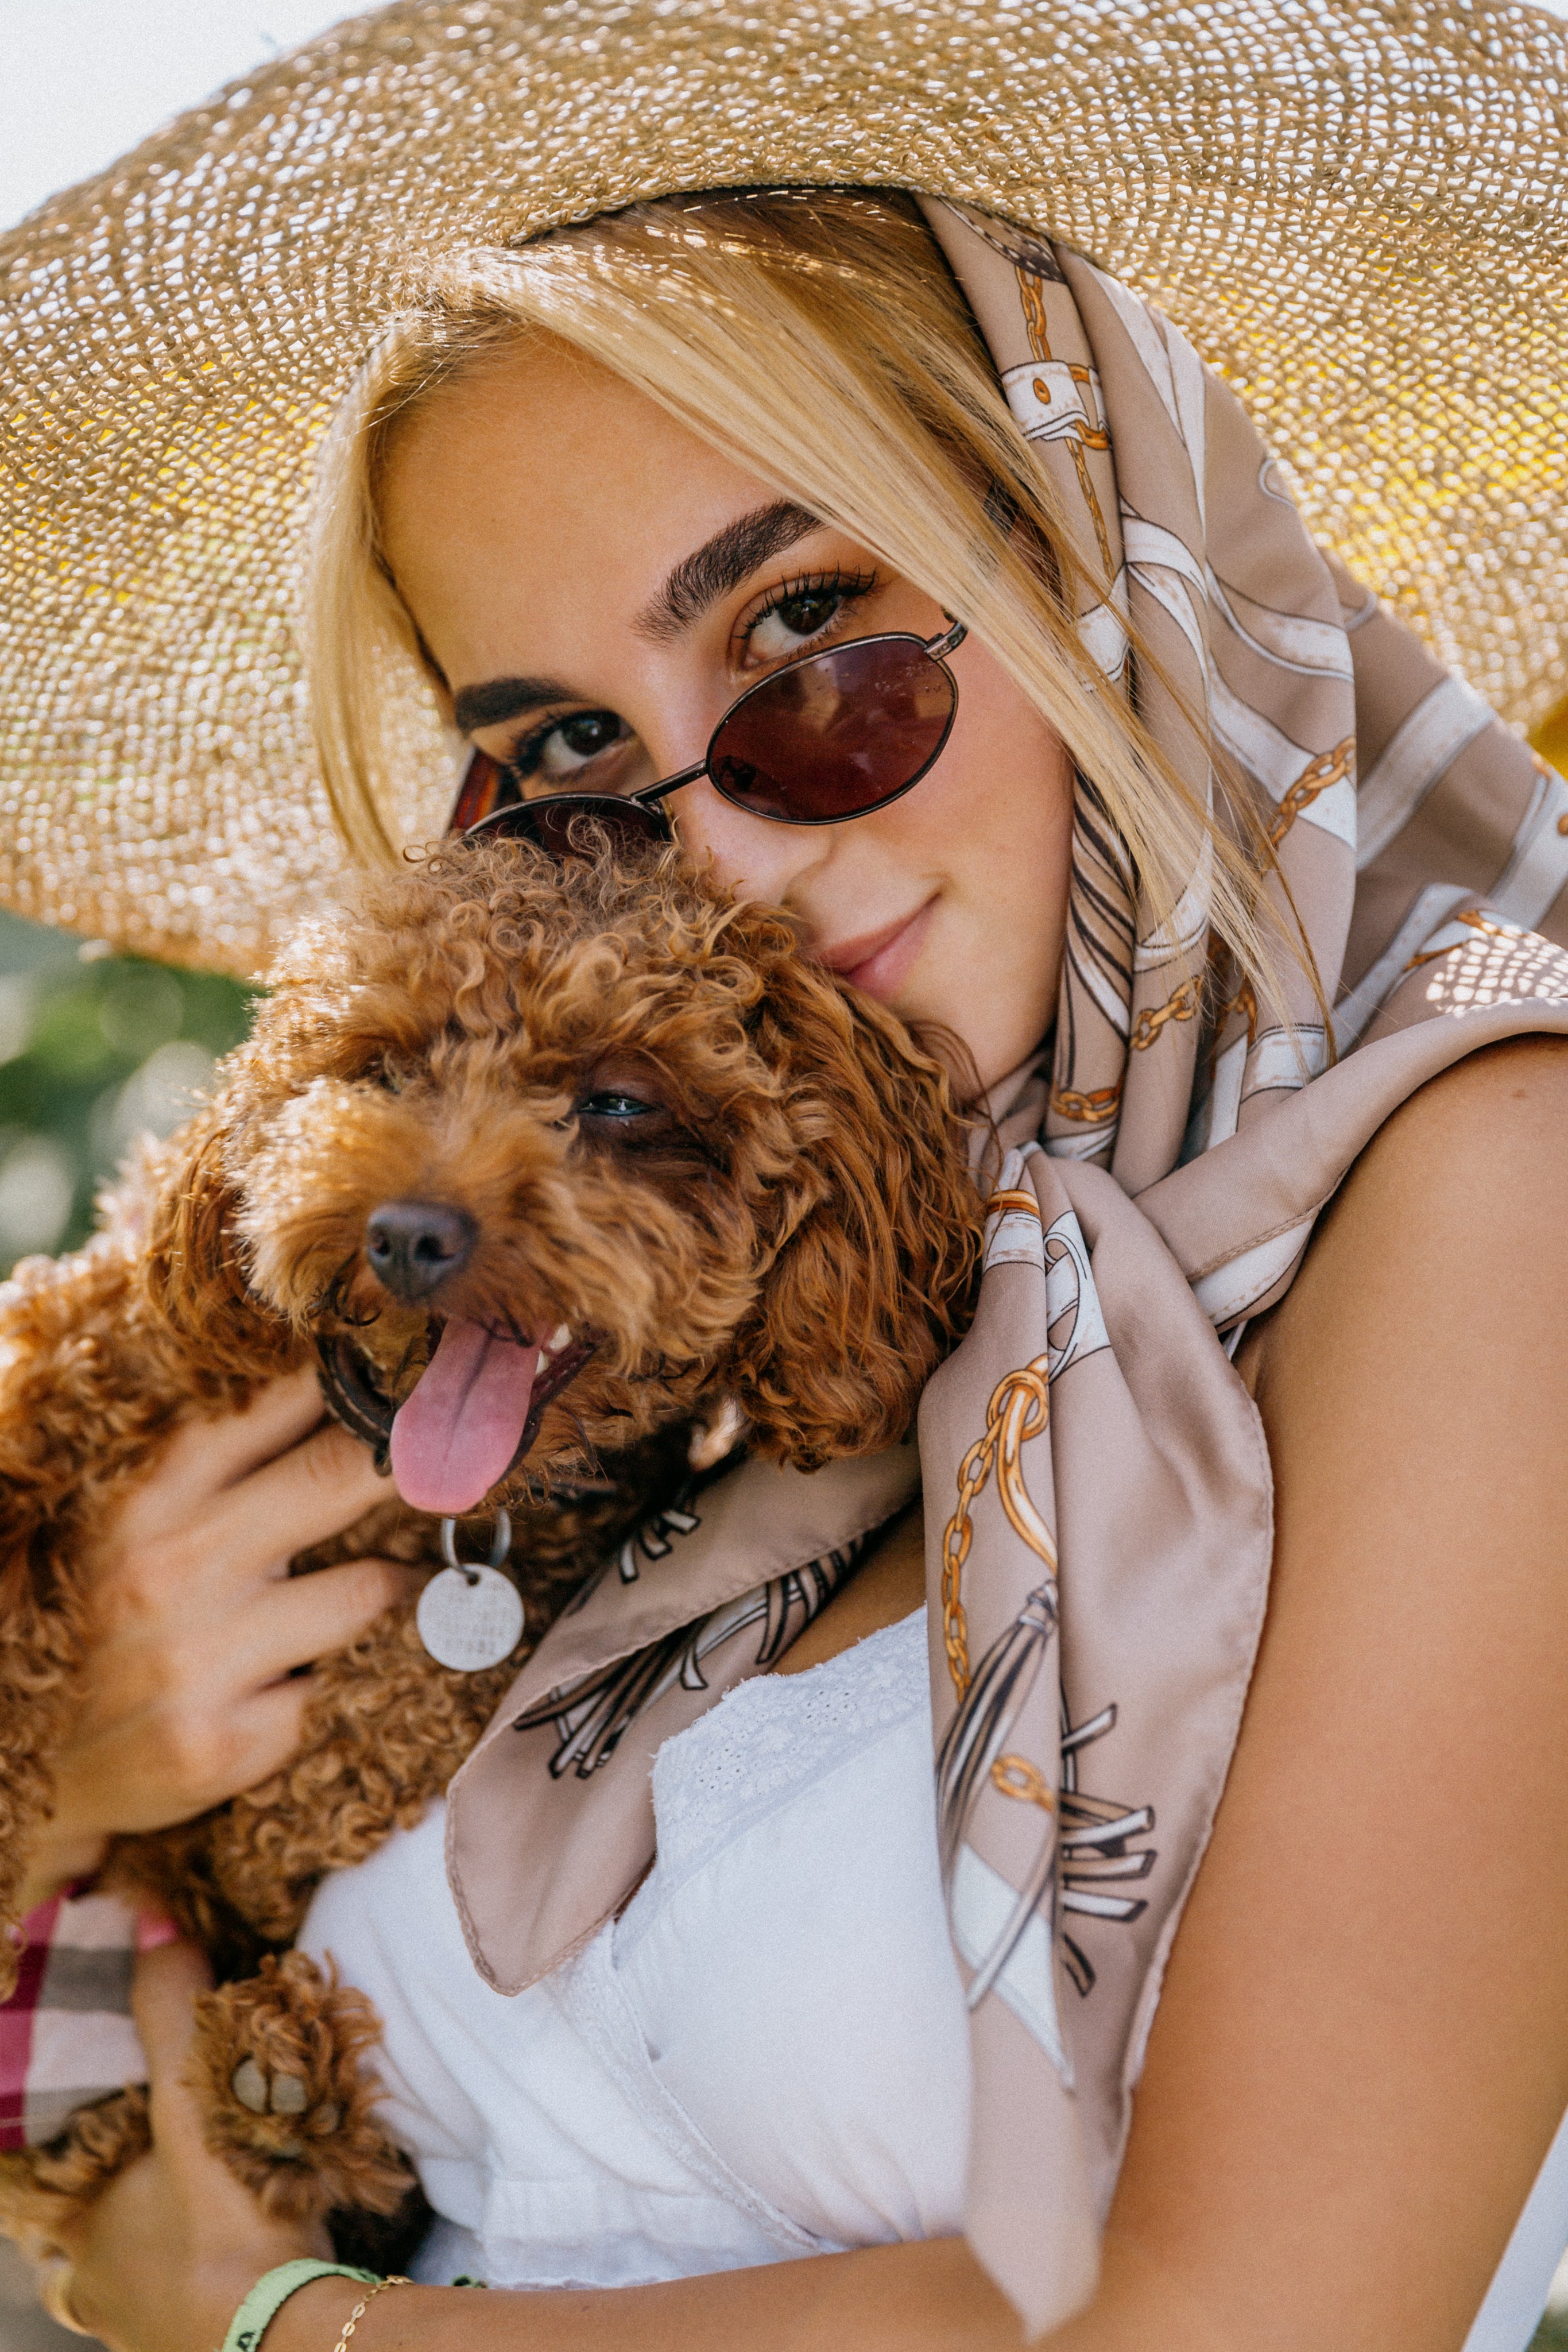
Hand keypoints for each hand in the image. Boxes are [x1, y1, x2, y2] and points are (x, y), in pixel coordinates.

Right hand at [23, 1370, 420, 1909]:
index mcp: (146, 1497)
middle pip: (341, 1475)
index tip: (414, 1376)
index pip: (278, 1404)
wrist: (29, 1767)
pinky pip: (345, 1685)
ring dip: (397, 1584)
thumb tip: (337, 1385)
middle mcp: (169, 1569)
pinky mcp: (226, 1745)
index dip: (360, 1386)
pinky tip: (336, 1673)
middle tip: (452, 1461)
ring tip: (390, 1583)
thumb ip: (221, 1463)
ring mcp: (197, 1661)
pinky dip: (357, 1675)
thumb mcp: (136, 1525)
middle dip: (410, 1462)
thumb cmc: (103, 1623)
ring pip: (369, 1587)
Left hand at [45, 1938, 323, 2351]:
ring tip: (197, 2169)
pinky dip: (197, 2254)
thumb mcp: (194, 2105)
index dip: (64, 2137)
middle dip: (121, 2174)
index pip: (42, 2178)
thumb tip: (150, 1917)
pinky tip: (230, 2229)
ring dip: (160, 2218)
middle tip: (155, 2127)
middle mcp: (95, 2285)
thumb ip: (170, 2011)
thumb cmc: (227, 2227)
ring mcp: (142, 2323)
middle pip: (92, 2215)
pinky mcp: (193, 2339)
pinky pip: (178, 2286)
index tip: (95, 2102)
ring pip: (135, 2254)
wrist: (294, 2340)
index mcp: (76, 2232)